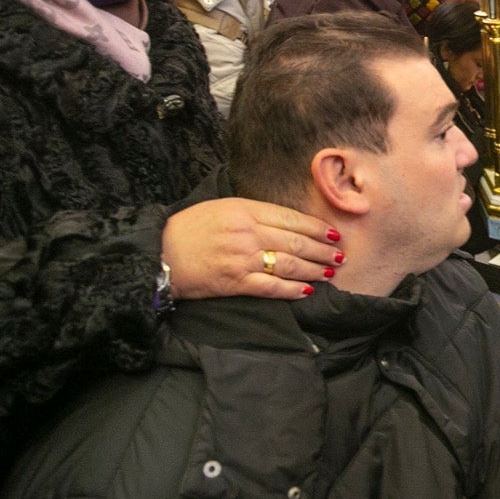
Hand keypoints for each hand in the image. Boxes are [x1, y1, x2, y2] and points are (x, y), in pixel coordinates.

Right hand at [161, 198, 341, 299]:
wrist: (159, 255)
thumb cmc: (188, 229)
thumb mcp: (220, 208)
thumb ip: (251, 212)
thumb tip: (283, 221)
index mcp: (244, 209)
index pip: (290, 218)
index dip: (315, 227)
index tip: (332, 233)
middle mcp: (247, 232)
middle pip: (295, 241)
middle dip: (322, 249)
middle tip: (340, 255)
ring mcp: (242, 258)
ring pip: (289, 264)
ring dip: (314, 268)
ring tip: (330, 271)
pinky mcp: (236, 282)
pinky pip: (272, 287)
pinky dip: (292, 289)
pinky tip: (307, 290)